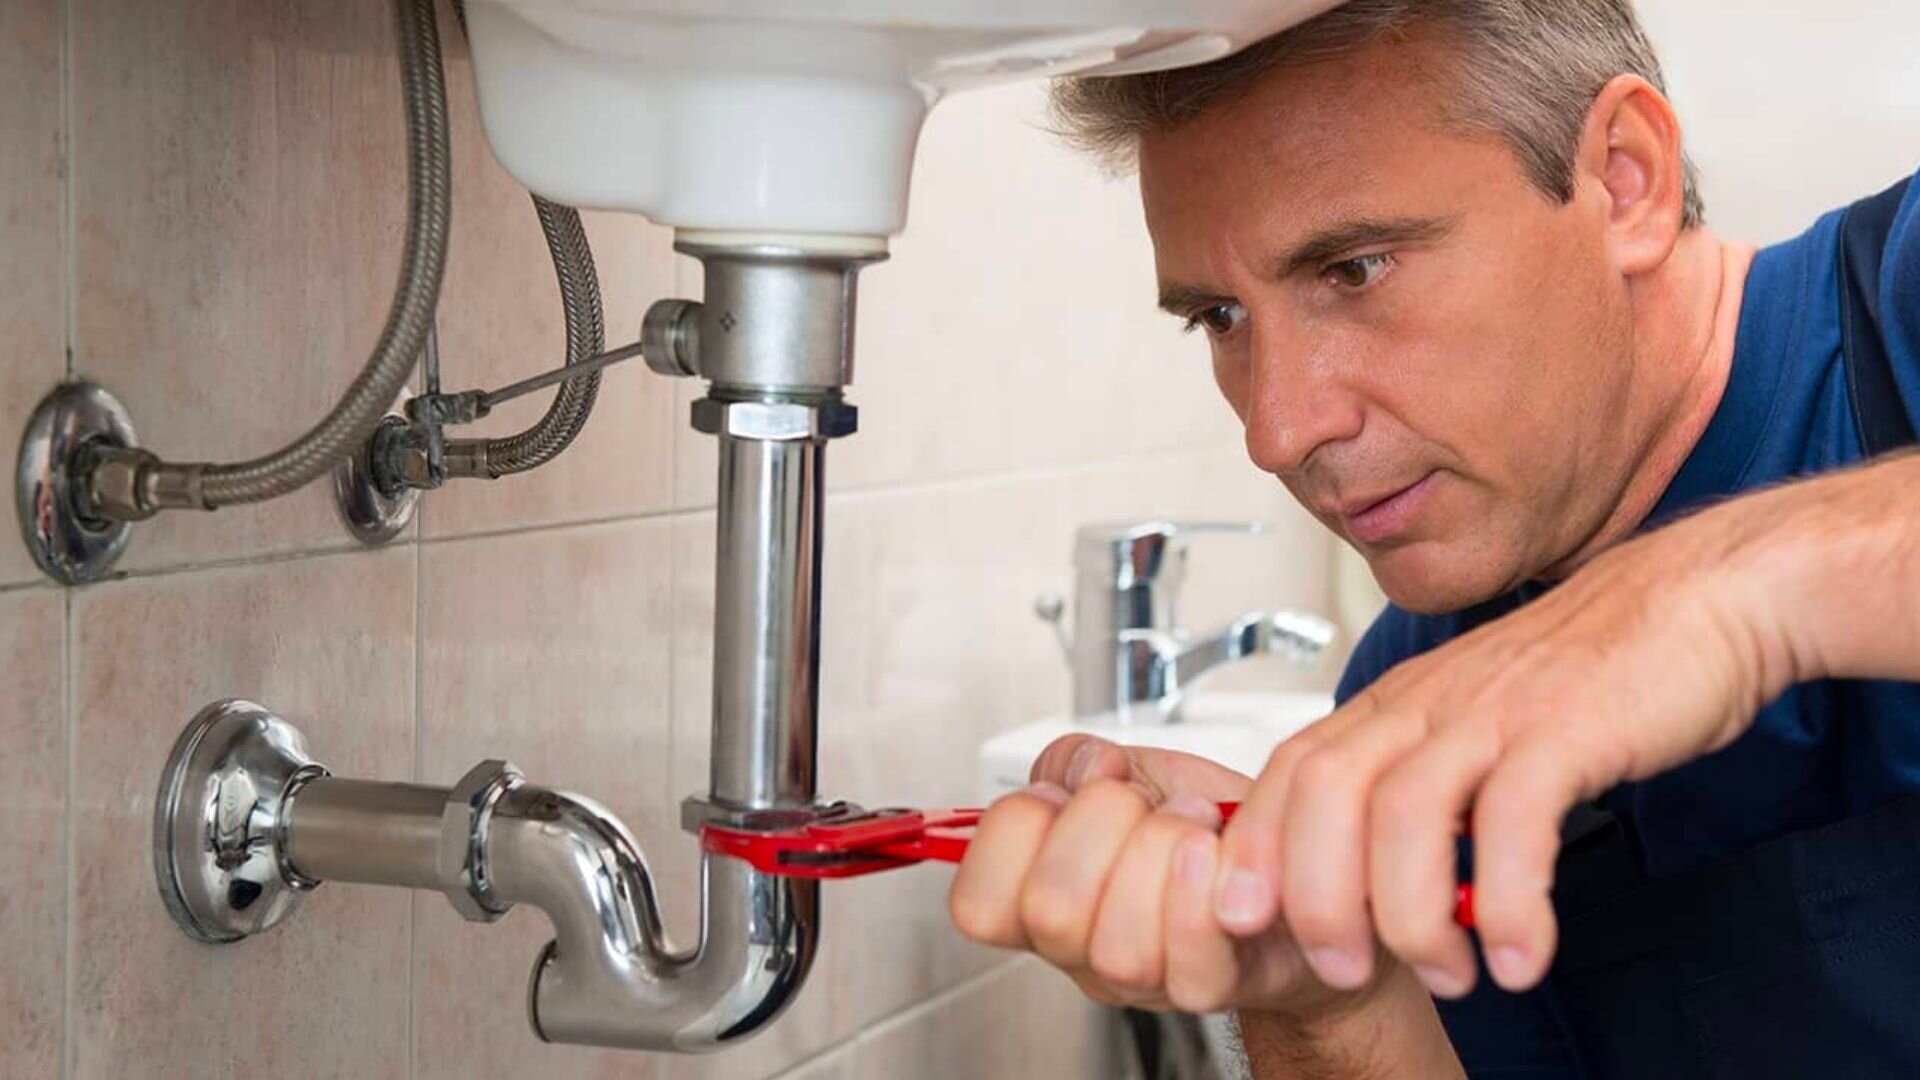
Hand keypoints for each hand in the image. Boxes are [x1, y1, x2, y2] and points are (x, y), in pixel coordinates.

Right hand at [948, 734, 1393, 1018]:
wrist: (1297, 861)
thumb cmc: (1208, 822)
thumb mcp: (1128, 770)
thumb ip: (1072, 759)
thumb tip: (1084, 771)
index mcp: (1043, 899)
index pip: (977, 903)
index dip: (1016, 829)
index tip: (1064, 794)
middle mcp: (1084, 951)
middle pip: (1049, 911)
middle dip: (1098, 824)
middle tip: (1139, 804)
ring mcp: (1146, 980)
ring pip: (1117, 944)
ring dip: (1161, 851)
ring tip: (1191, 825)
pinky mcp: (1214, 985)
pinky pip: (1191, 955)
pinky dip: (1204, 881)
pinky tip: (1218, 848)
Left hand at [1211, 499, 1800, 999]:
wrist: (1695, 599)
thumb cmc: (1587, 674)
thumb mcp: (1474, 722)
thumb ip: (1420, 784)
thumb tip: (1368, 874)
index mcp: (1398, 704)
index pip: (1291, 771)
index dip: (1255, 845)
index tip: (1240, 916)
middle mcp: (1430, 703)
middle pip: (1326, 794)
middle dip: (1317, 895)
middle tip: (1342, 968)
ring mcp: (1494, 712)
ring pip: (1406, 813)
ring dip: (1411, 912)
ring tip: (1446, 975)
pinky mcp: (1569, 727)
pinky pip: (1518, 819)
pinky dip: (1512, 899)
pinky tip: (1523, 956)